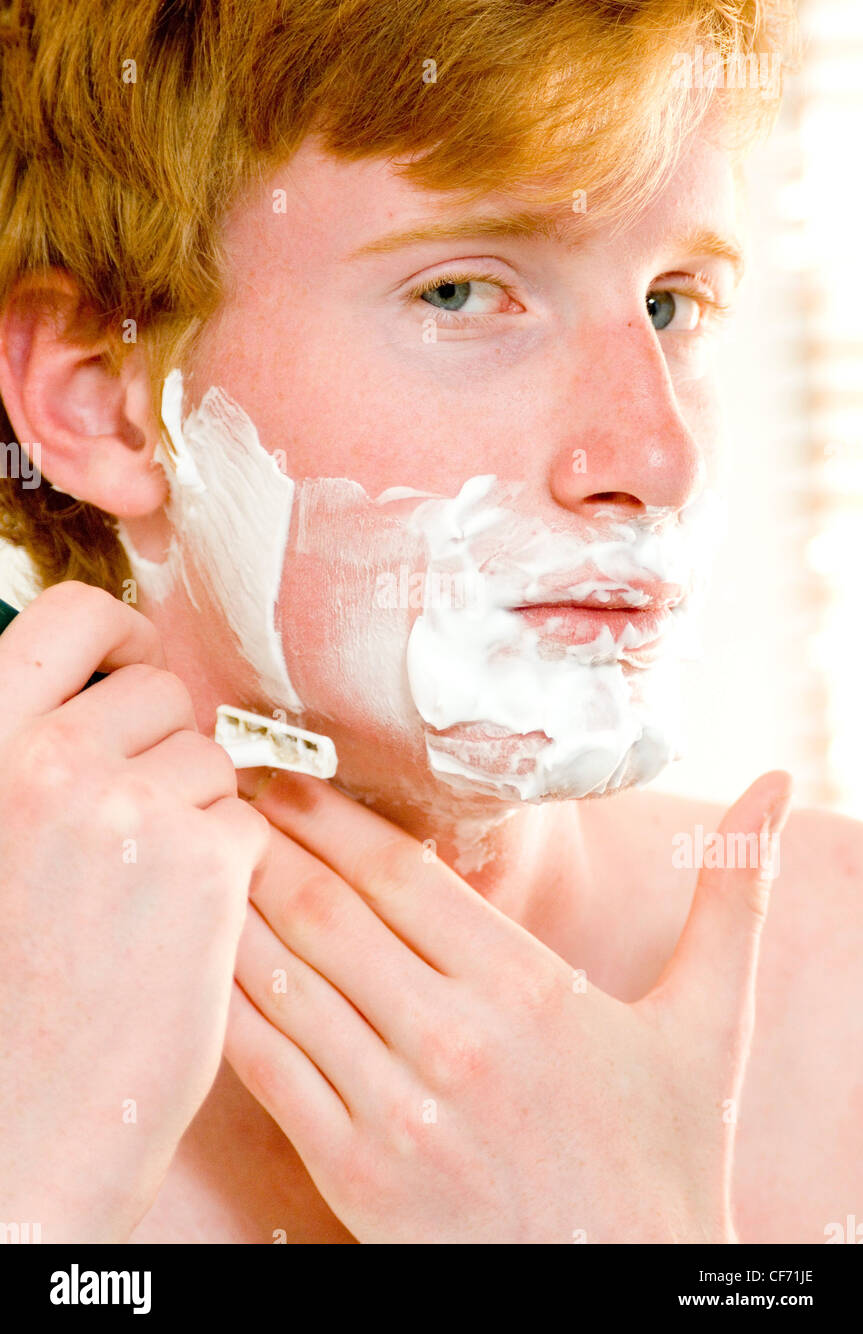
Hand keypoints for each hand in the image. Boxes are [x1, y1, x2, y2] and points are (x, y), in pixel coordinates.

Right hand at [0, 582, 269, 1240]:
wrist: (19, 1126)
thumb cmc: (5, 986)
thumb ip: (32, 753)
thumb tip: (114, 685)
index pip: (71, 619)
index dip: (120, 634)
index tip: (137, 663)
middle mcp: (46, 760)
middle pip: (162, 695)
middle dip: (164, 749)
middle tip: (135, 833)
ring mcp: (127, 808)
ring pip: (212, 763)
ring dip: (197, 816)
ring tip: (144, 898)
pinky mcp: (201, 865)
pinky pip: (247, 825)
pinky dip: (230, 870)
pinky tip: (179, 928)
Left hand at [226, 766, 790, 1243]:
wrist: (629, 1302)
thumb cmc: (670, 1160)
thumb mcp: (711, 1026)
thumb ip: (734, 899)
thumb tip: (781, 787)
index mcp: (528, 991)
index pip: (401, 875)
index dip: (331, 813)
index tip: (284, 767)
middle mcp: (451, 1042)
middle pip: (330, 912)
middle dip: (268, 838)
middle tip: (217, 782)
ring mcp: (396, 1112)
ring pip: (287, 981)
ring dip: (233, 906)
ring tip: (196, 850)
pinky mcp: (355, 1178)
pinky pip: (270, 1070)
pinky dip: (228, 1005)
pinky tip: (199, 961)